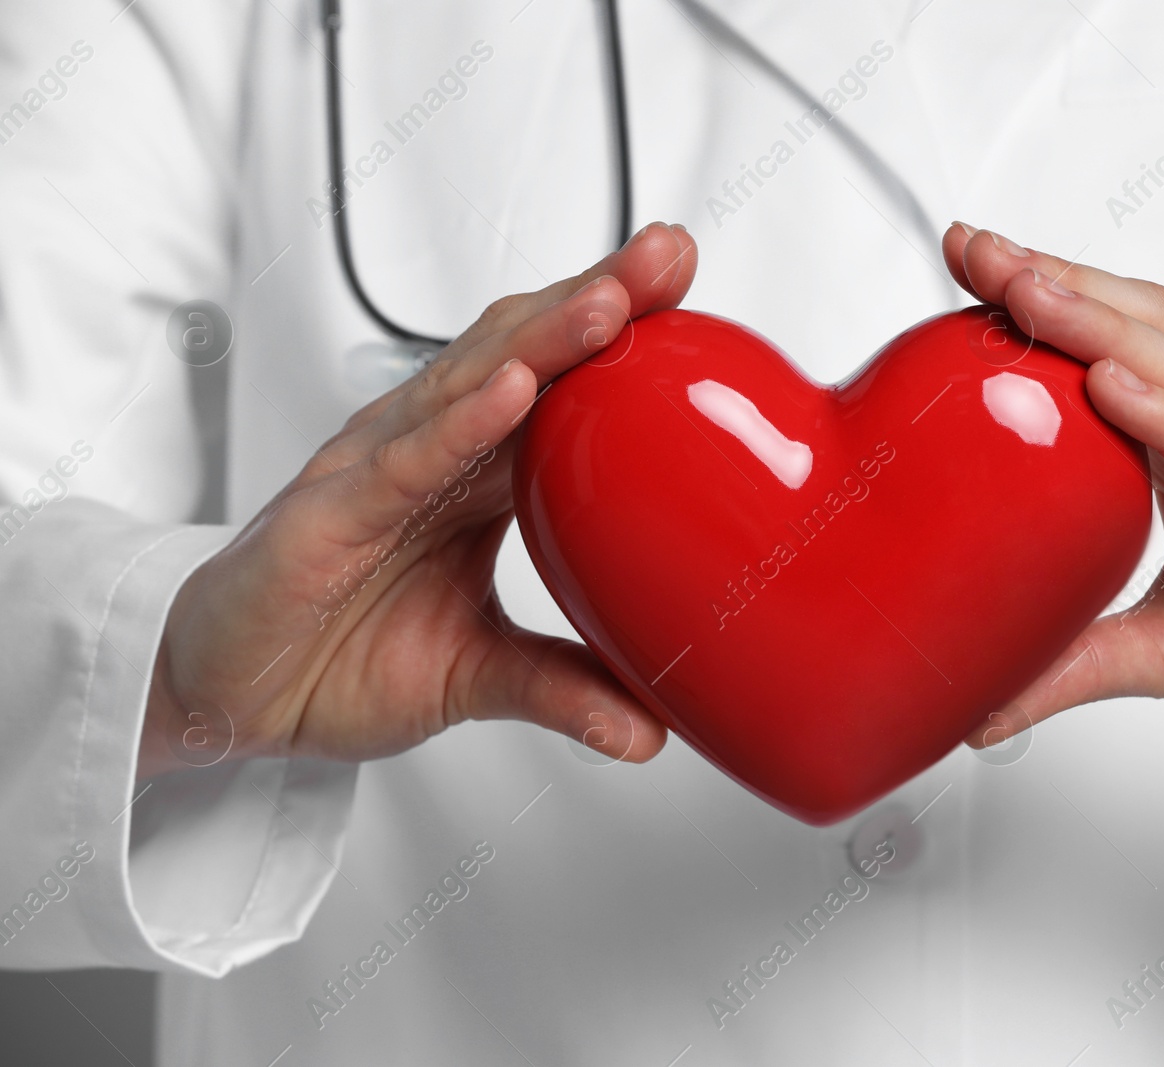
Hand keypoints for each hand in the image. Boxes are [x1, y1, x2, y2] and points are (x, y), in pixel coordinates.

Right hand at [138, 223, 699, 777]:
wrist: (231, 699)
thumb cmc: (341, 659)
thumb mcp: (477, 678)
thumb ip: (562, 688)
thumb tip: (651, 731)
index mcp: (481, 475)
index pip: (561, 387)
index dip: (623, 335)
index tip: (695, 292)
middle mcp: (435, 452)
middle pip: (525, 356)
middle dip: (600, 298)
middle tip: (672, 252)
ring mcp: (379, 471)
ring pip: (466, 386)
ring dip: (542, 339)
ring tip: (612, 300)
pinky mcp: (328, 513)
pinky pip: (402, 460)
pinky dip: (456, 423)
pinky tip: (510, 389)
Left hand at [946, 224, 1163, 769]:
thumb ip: (1073, 659)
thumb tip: (979, 709)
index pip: (1121, 343)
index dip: (1048, 296)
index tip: (968, 263)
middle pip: (1144, 330)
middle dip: (1054, 282)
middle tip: (974, 248)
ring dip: (1098, 325)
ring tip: (1022, 289)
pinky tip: (1112, 389)